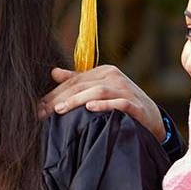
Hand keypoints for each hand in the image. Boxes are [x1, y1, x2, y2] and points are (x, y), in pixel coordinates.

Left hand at [39, 67, 165, 141]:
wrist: (152, 118)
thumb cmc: (121, 102)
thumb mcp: (100, 89)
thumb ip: (78, 80)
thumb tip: (53, 72)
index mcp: (104, 72)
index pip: (74, 80)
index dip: (55, 92)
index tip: (38, 106)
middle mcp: (114, 77)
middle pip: (82, 85)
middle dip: (59, 98)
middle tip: (42, 112)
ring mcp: (126, 90)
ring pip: (97, 91)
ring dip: (76, 100)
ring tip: (59, 110)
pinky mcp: (135, 106)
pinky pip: (119, 103)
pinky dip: (104, 105)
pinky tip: (90, 109)